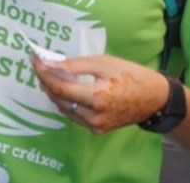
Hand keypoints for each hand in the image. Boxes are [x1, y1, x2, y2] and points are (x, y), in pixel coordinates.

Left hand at [31, 54, 168, 134]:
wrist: (154, 98)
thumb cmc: (131, 74)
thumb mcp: (103, 63)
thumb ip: (74, 65)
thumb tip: (49, 64)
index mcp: (97, 98)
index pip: (59, 87)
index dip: (43, 73)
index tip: (34, 60)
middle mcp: (94, 117)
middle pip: (58, 99)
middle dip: (46, 81)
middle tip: (40, 65)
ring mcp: (95, 126)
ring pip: (64, 108)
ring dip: (54, 92)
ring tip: (51, 74)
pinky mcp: (98, 130)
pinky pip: (74, 115)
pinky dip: (66, 101)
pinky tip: (65, 88)